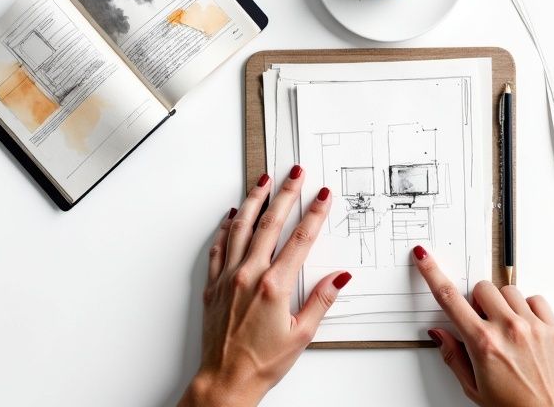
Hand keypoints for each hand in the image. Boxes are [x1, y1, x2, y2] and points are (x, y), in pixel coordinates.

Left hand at [179, 166, 350, 406]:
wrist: (225, 381)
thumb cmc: (262, 363)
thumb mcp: (302, 335)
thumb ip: (321, 300)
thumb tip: (340, 277)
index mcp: (275, 286)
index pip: (300, 239)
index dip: (314, 214)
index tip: (323, 196)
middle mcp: (249, 276)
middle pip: (271, 224)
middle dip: (286, 194)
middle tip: (295, 173)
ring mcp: (228, 277)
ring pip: (242, 228)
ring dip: (254, 201)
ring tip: (263, 180)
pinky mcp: (213, 285)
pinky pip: (219, 247)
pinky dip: (226, 228)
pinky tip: (232, 215)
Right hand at [413, 245, 553, 406]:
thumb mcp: (473, 388)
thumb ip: (453, 356)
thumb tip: (439, 333)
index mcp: (483, 344)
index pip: (449, 299)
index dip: (432, 274)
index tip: (424, 258)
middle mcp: (507, 329)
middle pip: (482, 288)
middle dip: (478, 301)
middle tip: (483, 321)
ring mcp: (532, 326)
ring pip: (508, 290)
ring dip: (502, 304)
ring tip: (506, 328)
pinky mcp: (553, 327)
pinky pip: (535, 298)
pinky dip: (527, 308)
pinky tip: (525, 327)